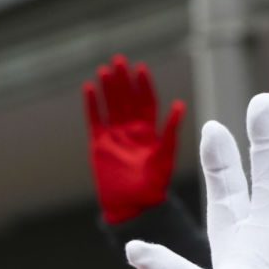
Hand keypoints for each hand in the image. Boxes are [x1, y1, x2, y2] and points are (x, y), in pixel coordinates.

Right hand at [84, 55, 184, 223]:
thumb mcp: (165, 157)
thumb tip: (180, 104)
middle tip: (119, 60)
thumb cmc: (153, 187)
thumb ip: (170, 131)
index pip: (146, 102)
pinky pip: (94, 120)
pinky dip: (91, 105)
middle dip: (123, 80)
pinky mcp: (99, 145)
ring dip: (108, 88)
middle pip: (127, 100)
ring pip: (110, 106)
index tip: (140, 68)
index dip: (144, 85)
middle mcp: (132, 131)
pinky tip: (88, 88)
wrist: (132, 207)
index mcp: (149, 132)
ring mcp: (114, 136)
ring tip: (104, 69)